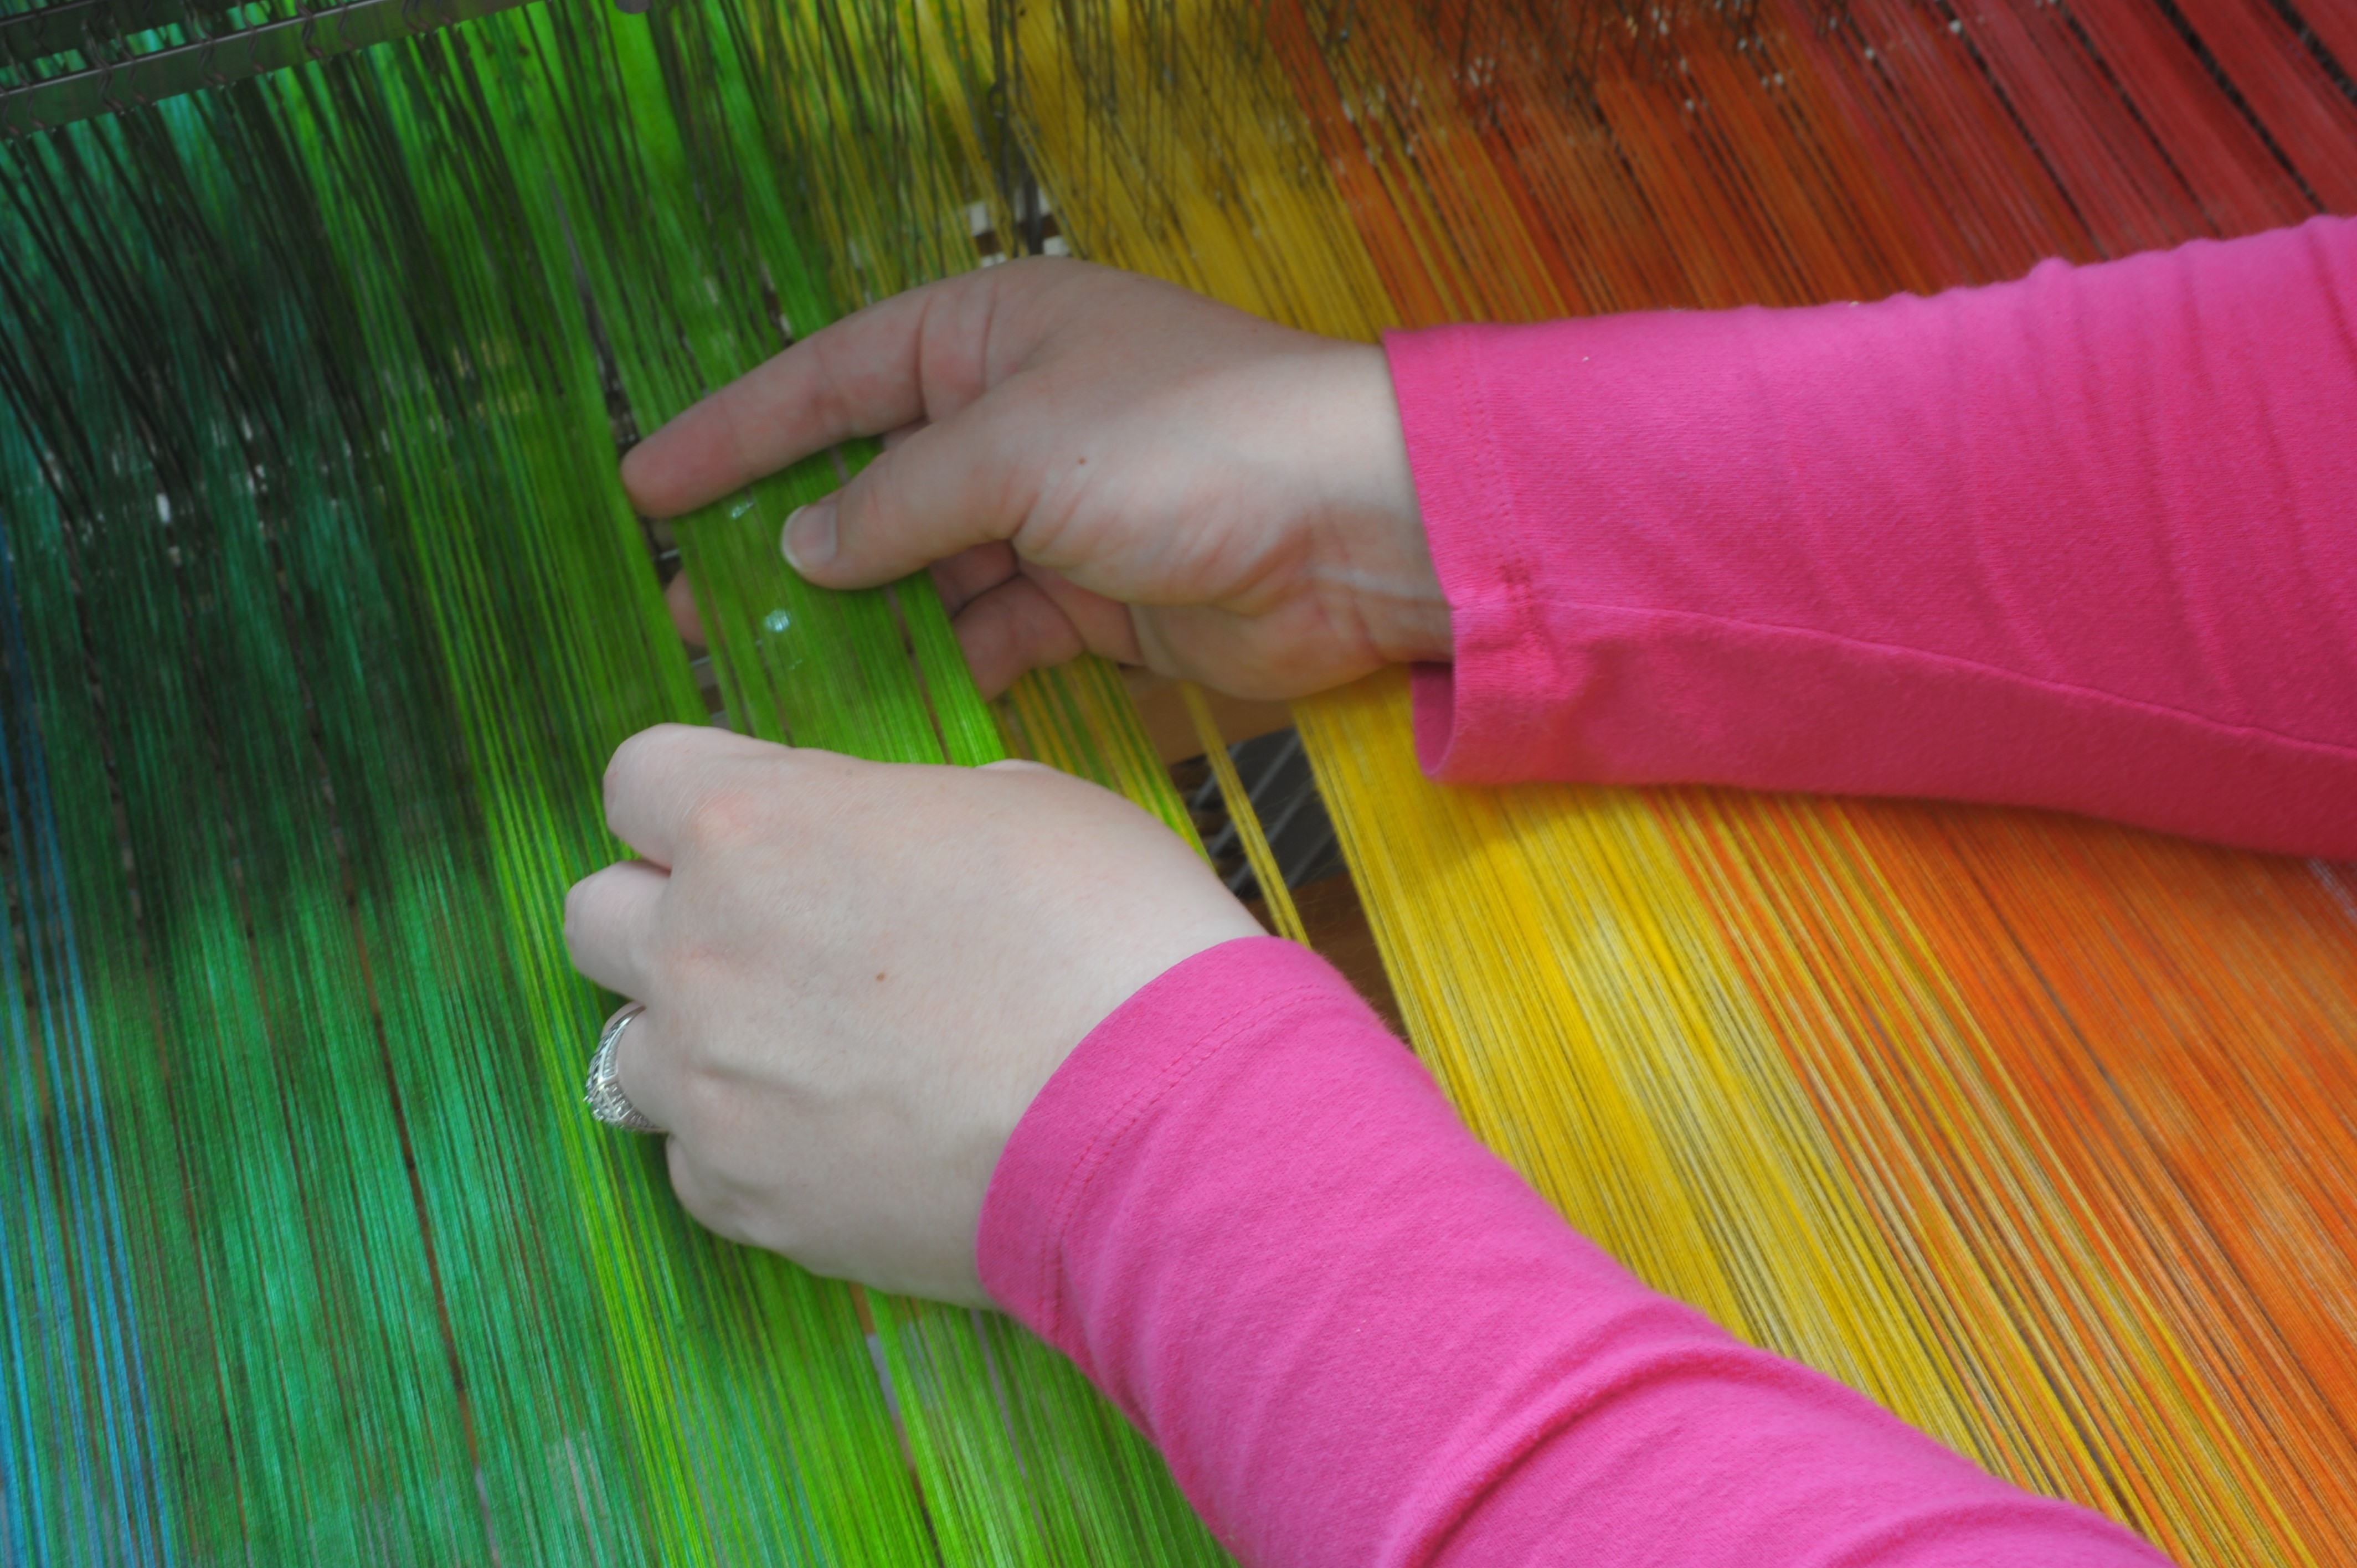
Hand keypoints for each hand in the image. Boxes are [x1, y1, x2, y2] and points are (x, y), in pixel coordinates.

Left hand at [562, 724, 1263, 1302]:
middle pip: (592, 915)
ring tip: (815, 1054)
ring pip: (630, 1050)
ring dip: (699, 1040)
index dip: (691, 799)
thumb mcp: (1015, 801)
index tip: (746, 827)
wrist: (1159, 1114)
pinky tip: (848, 1136)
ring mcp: (710, 1087)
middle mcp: (699, 951)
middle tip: (767, 939)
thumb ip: (896, 811)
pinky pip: (696, 1162)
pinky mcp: (745, 1200)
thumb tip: (878, 842)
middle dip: (663, 917)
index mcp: (755, 824)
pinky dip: (750, 1147)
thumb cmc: (1108, 931)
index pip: (633, 779)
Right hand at [623, 260, 1450, 699]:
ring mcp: (1051, 513)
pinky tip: (872, 712)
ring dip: (854, 624)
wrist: (1355, 533)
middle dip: (783, 549)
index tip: (646, 489)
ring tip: (764, 680)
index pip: (829, 377)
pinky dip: (938, 669)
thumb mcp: (1018, 451)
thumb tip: (804, 550)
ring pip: (922, 571)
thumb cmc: (1190, 444)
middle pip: (867, 483)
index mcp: (988, 336)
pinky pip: (986, 634)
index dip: (734, 433)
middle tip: (689, 614)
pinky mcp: (1090, 600)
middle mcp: (1011, 418)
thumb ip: (899, 500)